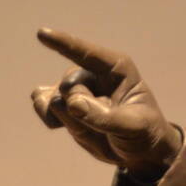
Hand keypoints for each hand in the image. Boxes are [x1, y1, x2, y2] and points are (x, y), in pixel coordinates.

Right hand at [31, 27, 182, 180]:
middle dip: (82, 112)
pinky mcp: (64, 104)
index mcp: (117, 69)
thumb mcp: (133, 127)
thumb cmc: (143, 132)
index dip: (64, 43)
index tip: (42, 34)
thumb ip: (104, 117)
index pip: (87, 54)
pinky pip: (42, 104)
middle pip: (70, 87)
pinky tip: (63, 126)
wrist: (138, 152)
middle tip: (109, 126)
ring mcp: (77, 88)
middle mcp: (93, 74)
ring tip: (94, 128)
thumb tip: (72, 103)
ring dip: (68, 119)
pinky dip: (48, 117)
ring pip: (54, 98)